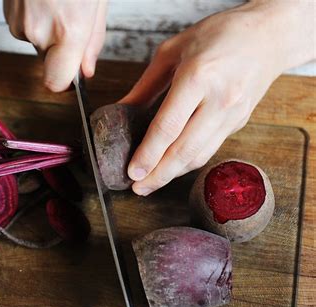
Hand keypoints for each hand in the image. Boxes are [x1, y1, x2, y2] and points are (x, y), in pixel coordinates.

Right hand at [4, 0, 106, 91]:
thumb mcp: (97, 1)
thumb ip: (93, 41)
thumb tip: (86, 71)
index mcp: (68, 30)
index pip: (57, 83)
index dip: (65, 83)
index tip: (73, 77)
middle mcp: (39, 31)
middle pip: (49, 62)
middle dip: (61, 49)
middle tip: (72, 21)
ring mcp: (19, 22)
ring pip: (37, 43)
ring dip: (48, 31)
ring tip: (57, 4)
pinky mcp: (8, 13)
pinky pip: (26, 28)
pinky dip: (35, 18)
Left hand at [120, 0, 314, 195]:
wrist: (268, 35)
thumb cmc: (217, 35)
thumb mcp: (172, 51)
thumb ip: (146, 86)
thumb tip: (121, 109)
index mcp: (198, 76)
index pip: (168, 127)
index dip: (148, 154)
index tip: (132, 172)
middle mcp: (219, 100)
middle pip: (184, 150)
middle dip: (158, 175)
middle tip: (137, 189)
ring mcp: (233, 114)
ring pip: (200, 155)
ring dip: (173, 174)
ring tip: (150, 183)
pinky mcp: (240, 122)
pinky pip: (210, 148)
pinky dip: (189, 162)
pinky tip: (173, 167)